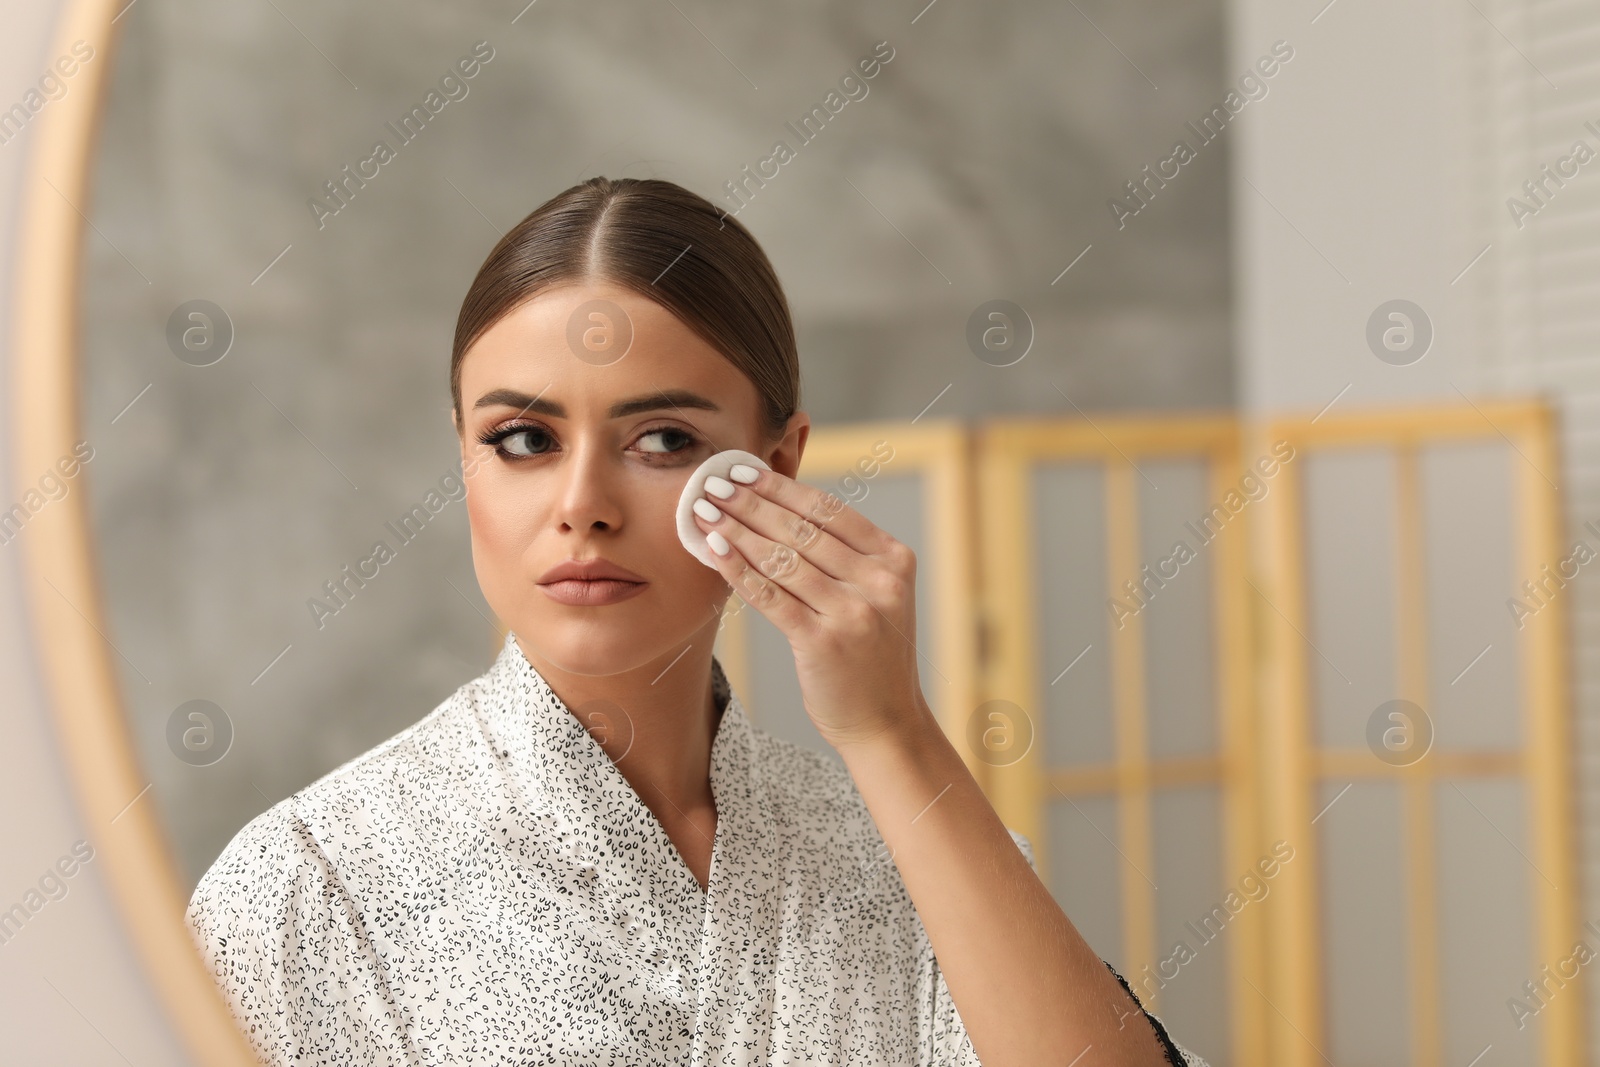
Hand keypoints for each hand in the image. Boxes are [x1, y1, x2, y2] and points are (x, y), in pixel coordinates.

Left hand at [691, 464, 932, 749]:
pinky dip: (738, 570)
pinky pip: (771, 597)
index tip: (743, 471)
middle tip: (712, 484)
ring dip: (736, 530)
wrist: (886, 722)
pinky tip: (715, 551)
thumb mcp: (876, 596)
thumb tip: (777, 508)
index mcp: (894, 560)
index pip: (829, 510)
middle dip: (750, 503)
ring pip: (782, 559)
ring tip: (704, 512)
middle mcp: (878, 581)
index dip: (781, 486)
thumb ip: (844, 557)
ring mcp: (853, 612)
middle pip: (801, 529)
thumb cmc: (871, 656)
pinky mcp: (823, 642)